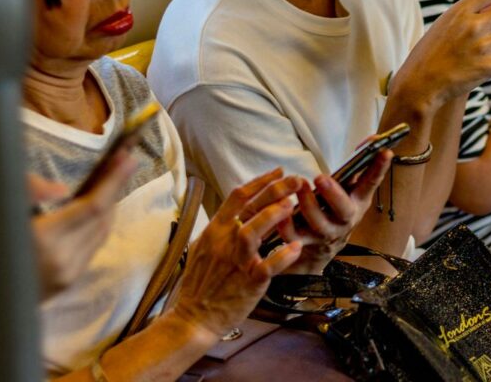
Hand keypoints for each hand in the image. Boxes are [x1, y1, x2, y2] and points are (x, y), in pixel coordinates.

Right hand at [30, 150, 136, 298]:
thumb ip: (26, 194)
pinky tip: (101, 208)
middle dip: (116, 186)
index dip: (113, 181)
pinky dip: (101, 222)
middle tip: (125, 159)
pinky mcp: (73, 279)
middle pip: (103, 216)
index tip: (128, 158)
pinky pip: (96, 244)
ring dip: (111, 204)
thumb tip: (60, 188)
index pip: (91, 206)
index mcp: (43, 238)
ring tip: (115, 178)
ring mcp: (72, 271)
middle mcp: (64, 256)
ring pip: (103, 231)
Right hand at [170, 168, 301, 338]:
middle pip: (249, 207)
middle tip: (297, 180)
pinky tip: (296, 247)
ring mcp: (236, 261)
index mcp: (215, 230)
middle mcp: (224, 242)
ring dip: (273, 216)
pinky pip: (268, 266)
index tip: (279, 172)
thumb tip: (236, 212)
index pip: (237, 196)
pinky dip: (283, 256)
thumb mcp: (203, 248)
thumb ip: (220, 229)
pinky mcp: (248, 282)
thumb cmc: (201, 284)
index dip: (261, 181)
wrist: (194, 317)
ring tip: (293, 204)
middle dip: (275, 189)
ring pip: (253, 232)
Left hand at [277, 150, 392, 274]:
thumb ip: (359, 165)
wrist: (324, 246)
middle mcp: (345, 220)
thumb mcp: (351, 188)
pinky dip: (286, 226)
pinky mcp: (305, 242)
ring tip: (299, 185)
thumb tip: (371, 140)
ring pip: (318, 222)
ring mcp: (326, 233)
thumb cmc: (337, 207)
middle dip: (333, 193)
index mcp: (358, 202)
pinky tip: (282, 211)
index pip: (371, 183)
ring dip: (307, 204)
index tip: (385, 151)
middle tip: (321, 177)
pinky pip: (294, 236)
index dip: (379, 168)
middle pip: (344, 209)